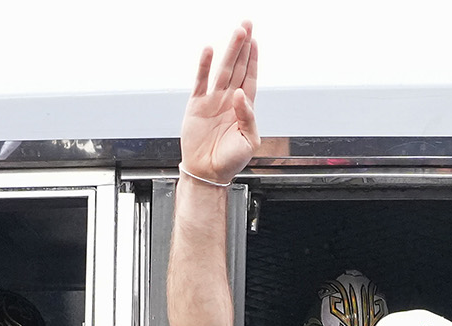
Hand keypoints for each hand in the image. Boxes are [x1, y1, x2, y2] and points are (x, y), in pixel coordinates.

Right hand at [181, 22, 258, 184]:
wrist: (208, 173)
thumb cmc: (230, 160)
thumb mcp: (249, 141)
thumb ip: (248, 116)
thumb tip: (241, 96)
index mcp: (243, 108)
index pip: (250, 77)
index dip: (253, 59)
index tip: (255, 42)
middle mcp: (228, 100)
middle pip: (237, 67)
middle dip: (242, 46)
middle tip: (246, 26)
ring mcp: (213, 101)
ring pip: (222, 70)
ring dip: (229, 51)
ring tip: (236, 33)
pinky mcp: (197, 106)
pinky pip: (201, 82)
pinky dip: (204, 66)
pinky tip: (208, 51)